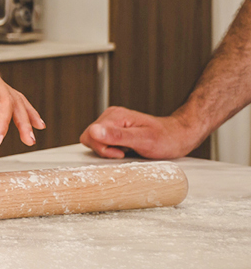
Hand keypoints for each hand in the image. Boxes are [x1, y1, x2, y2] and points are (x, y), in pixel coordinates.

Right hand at [81, 106, 204, 158]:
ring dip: (109, 150)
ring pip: (95, 140)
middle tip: (125, 152)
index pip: (90, 134)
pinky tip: (127, 149)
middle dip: (105, 150)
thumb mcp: (143, 140)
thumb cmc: (166, 139)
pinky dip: (113, 148)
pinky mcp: (115, 129)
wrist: (179, 136)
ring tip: (128, 149)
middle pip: (90, 137)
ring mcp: (112, 122)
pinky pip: (103, 141)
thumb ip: (117, 136)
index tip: (122, 153)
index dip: (103, 148)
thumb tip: (94, 131)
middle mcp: (111, 116)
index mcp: (114, 116)